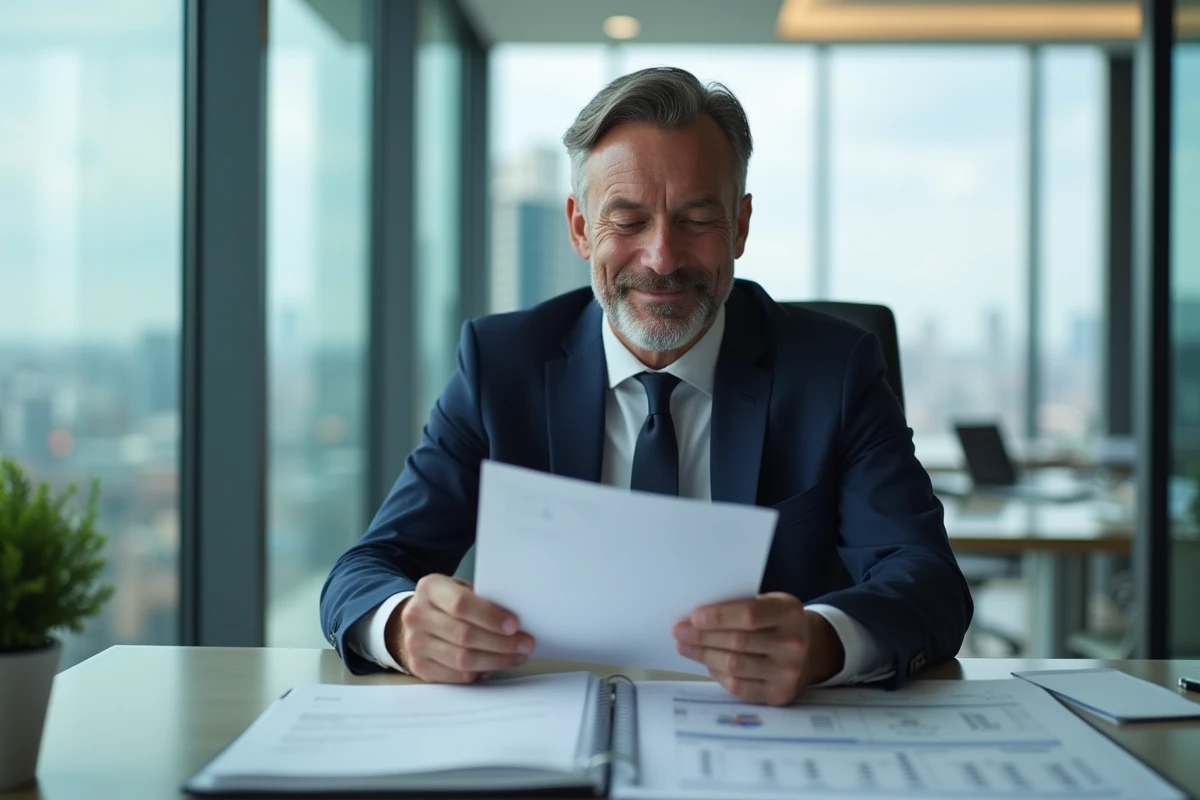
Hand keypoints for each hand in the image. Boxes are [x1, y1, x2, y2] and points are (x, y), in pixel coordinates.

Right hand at [386, 574, 534, 683]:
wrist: (417, 619)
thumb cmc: (447, 603)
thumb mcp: (459, 589)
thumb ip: (481, 599)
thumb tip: (516, 622)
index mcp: (430, 588)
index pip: (461, 604)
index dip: (490, 616)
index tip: (515, 625)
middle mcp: (417, 615)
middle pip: (464, 635)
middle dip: (501, 642)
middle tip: (525, 644)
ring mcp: (415, 643)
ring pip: (462, 659)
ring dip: (496, 660)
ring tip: (517, 656)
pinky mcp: (419, 667)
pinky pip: (456, 675)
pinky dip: (480, 673)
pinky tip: (496, 666)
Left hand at [672, 592, 843, 705]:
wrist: (810, 650)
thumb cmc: (777, 622)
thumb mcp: (768, 603)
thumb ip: (739, 607)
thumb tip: (694, 618)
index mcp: (790, 612)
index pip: (750, 615)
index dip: (719, 617)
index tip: (693, 617)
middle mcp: (794, 643)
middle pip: (738, 642)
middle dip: (702, 637)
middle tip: (679, 632)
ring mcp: (789, 672)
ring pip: (735, 665)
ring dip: (704, 656)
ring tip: (685, 647)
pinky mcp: (780, 694)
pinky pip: (739, 686)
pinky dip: (718, 674)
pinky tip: (707, 663)